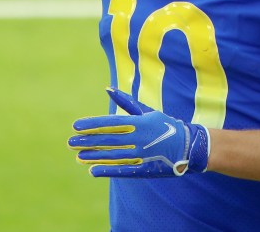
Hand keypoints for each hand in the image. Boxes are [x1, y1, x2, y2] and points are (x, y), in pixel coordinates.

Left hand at [68, 88, 209, 177]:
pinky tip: (93, 170)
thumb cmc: (165, 124)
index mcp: (138, 122)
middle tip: (70, 142)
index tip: (75, 126)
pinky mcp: (145, 169)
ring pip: (112, 156)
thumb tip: (108, 89)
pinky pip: (123, 170)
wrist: (189, 145)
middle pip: (107, 140)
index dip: (91, 125)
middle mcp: (138, 138)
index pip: (109, 123)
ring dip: (93, 156)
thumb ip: (126, 102)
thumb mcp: (146, 111)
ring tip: (78, 156)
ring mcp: (141, 155)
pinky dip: (107, 170)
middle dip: (87, 141)